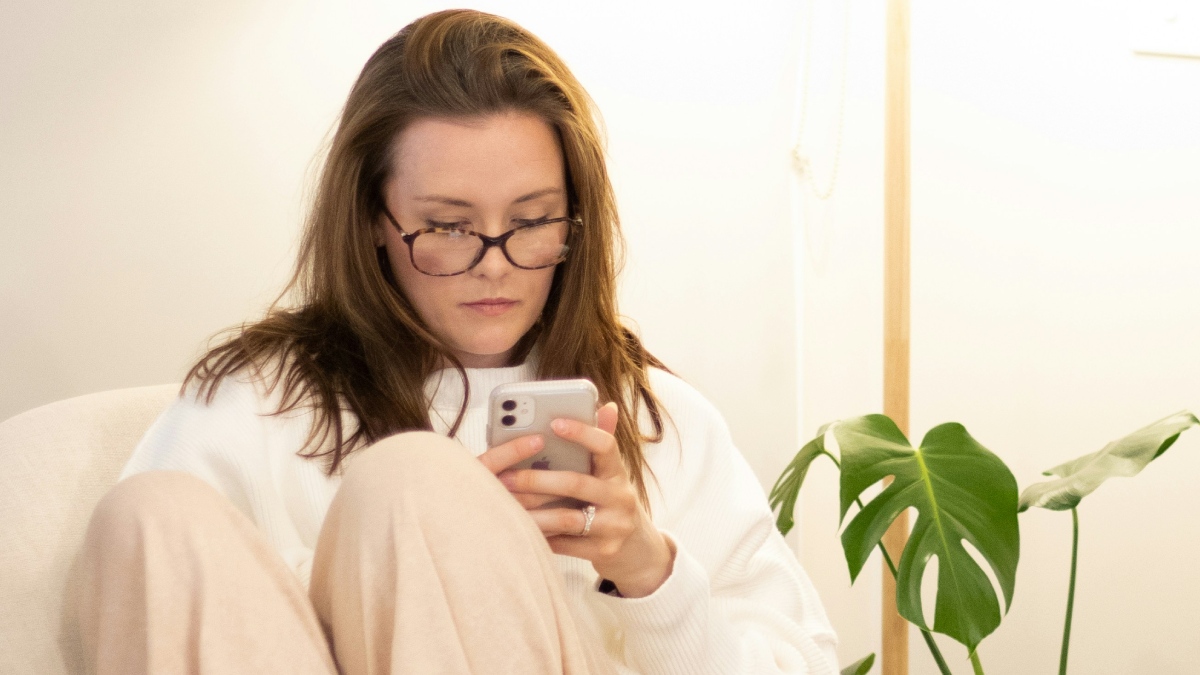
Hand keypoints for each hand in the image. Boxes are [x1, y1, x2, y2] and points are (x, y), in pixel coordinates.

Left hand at [495, 402, 675, 597]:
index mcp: (619, 473)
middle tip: (506, 477)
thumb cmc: (612, 504)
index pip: (606, 446)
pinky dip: (541, 537)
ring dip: (533, 513)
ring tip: (506, 506)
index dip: (582, 432)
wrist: (637, 551)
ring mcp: (615, 527)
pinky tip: (520, 530)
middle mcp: (621, 498)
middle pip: (576, 483)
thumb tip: (608, 406)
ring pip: (567, 518)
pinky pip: (565, 544)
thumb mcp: (612, 475)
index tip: (554, 423)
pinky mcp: (604, 552)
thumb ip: (602, 443)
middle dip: (536, 480)